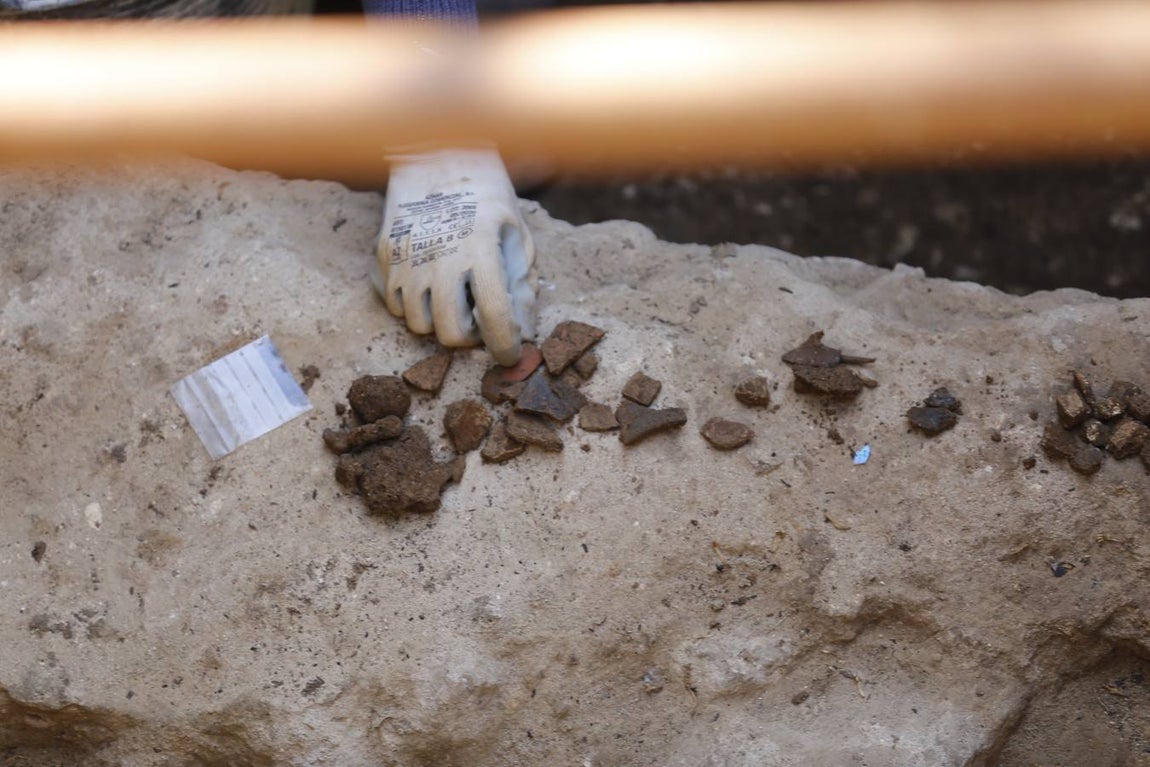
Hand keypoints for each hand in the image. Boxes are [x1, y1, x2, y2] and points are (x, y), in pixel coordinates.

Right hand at [372, 148, 536, 365]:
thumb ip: (522, 282)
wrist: (435, 151)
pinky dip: (414, 306)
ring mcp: (408, 257)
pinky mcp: (385, 254)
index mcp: (482, 248)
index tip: (509, 355)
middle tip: (478, 319)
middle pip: (450, 334)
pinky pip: (395, 305)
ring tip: (453, 298)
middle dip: (468, 337)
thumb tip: (524, 330)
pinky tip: (429, 285)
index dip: (504, 346)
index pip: (494, 316)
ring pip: (418, 325)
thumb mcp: (515, 231)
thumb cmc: (485, 195)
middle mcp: (441, 257)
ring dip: (439, 321)